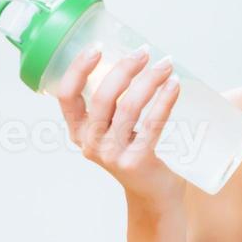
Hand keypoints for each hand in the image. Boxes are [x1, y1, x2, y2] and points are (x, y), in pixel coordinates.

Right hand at [55, 44, 186, 206]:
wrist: (155, 194)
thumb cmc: (136, 152)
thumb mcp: (114, 129)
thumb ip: (114, 102)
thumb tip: (134, 57)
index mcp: (79, 131)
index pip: (66, 95)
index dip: (78, 69)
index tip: (98, 47)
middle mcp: (90, 143)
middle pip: (102, 97)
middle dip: (124, 68)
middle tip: (144, 52)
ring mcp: (113, 155)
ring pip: (128, 108)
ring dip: (149, 80)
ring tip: (165, 66)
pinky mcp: (137, 162)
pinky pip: (152, 124)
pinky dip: (164, 100)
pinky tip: (174, 86)